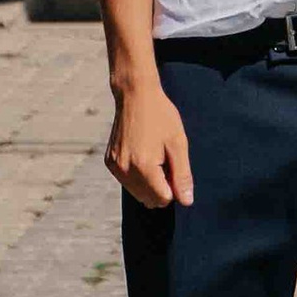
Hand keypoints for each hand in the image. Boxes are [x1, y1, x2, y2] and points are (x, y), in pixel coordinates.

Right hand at [108, 76, 192, 209]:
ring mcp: (115, 167)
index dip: (174, 186)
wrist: (135, 95)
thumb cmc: (160, 116)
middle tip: (164, 159)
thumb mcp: (178, 143)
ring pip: (138, 193)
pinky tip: (141, 153)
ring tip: (153, 155)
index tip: (174, 165)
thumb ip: (182, 175)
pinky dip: (137, 175)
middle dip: (161, 186)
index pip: (163, 199)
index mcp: (144, 167)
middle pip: (150, 199)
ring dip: (149, 182)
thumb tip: (186, 201)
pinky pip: (127, 182)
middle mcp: (125, 170)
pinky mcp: (109, 162)